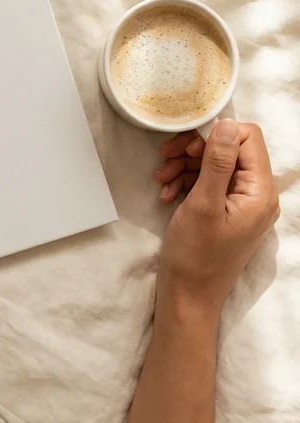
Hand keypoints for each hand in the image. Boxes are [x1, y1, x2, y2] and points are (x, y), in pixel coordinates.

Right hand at [153, 120, 278, 320]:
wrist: (187, 297)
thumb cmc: (195, 255)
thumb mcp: (203, 204)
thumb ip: (218, 162)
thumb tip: (227, 125)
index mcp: (260, 192)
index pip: (248, 139)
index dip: (216, 135)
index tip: (186, 146)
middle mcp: (257, 195)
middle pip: (230, 150)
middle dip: (195, 150)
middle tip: (166, 158)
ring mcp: (242, 204)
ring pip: (215, 165)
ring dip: (185, 166)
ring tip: (161, 180)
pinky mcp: (227, 212)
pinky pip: (209, 183)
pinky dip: (186, 182)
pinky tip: (167, 194)